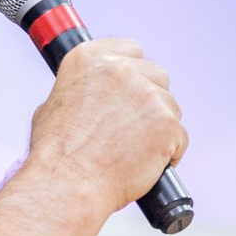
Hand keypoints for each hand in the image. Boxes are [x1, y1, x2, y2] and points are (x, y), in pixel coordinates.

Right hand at [26, 38, 186, 221]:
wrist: (68, 185)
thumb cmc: (55, 155)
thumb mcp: (55, 105)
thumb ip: (81, 90)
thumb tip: (93, 94)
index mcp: (90, 57)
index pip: (132, 50)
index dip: (134, 73)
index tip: (131, 90)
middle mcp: (121, 69)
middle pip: (157, 75)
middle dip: (150, 100)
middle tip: (133, 128)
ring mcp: (147, 95)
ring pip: (171, 107)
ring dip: (160, 127)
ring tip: (135, 152)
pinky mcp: (167, 123)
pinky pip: (180, 137)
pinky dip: (169, 153)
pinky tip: (147, 165)